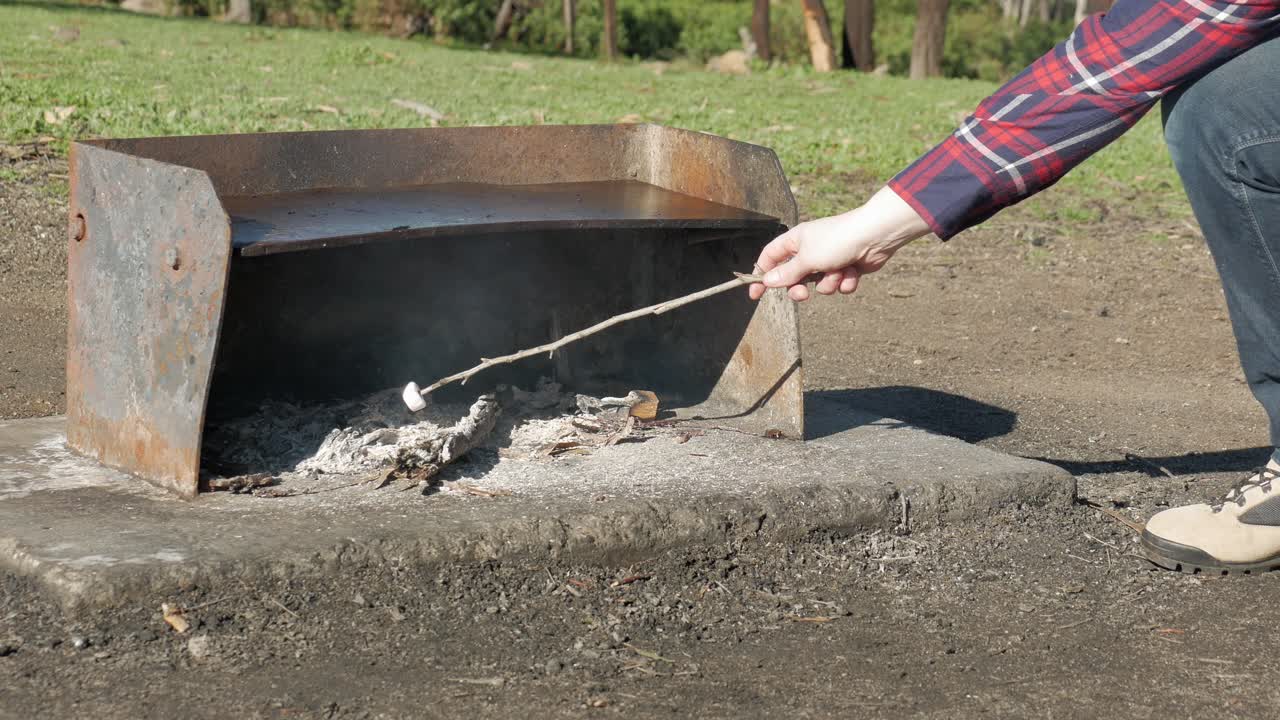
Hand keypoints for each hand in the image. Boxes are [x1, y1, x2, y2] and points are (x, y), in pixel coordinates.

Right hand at [749, 186, 931, 301]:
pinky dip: (845, 281)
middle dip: (800, 288)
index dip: (761, 276)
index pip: (770, 258)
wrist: (874, 236)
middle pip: (794, 277)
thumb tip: (767, 281)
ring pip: (818, 284)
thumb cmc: (837, 240)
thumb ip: (786, 273)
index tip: (756, 295)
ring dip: (828, 283)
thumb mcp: (806, 259)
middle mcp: (810, 250)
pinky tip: (853, 271)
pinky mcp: (846, 268)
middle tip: (803, 294)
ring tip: (838, 272)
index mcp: (795, 241)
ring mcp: (828, 260)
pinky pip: (838, 284)